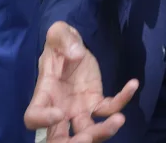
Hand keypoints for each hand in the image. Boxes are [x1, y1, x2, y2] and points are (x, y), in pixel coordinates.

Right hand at [25, 23, 138, 141]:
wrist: (73, 45)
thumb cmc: (60, 42)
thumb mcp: (58, 32)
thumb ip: (63, 38)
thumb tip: (76, 54)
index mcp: (44, 93)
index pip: (33, 117)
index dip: (43, 121)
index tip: (59, 113)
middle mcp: (59, 108)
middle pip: (60, 140)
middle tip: (89, 136)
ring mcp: (78, 109)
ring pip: (87, 133)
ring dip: (102, 133)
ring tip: (119, 119)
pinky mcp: (96, 102)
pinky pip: (109, 109)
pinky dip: (122, 101)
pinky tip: (132, 84)